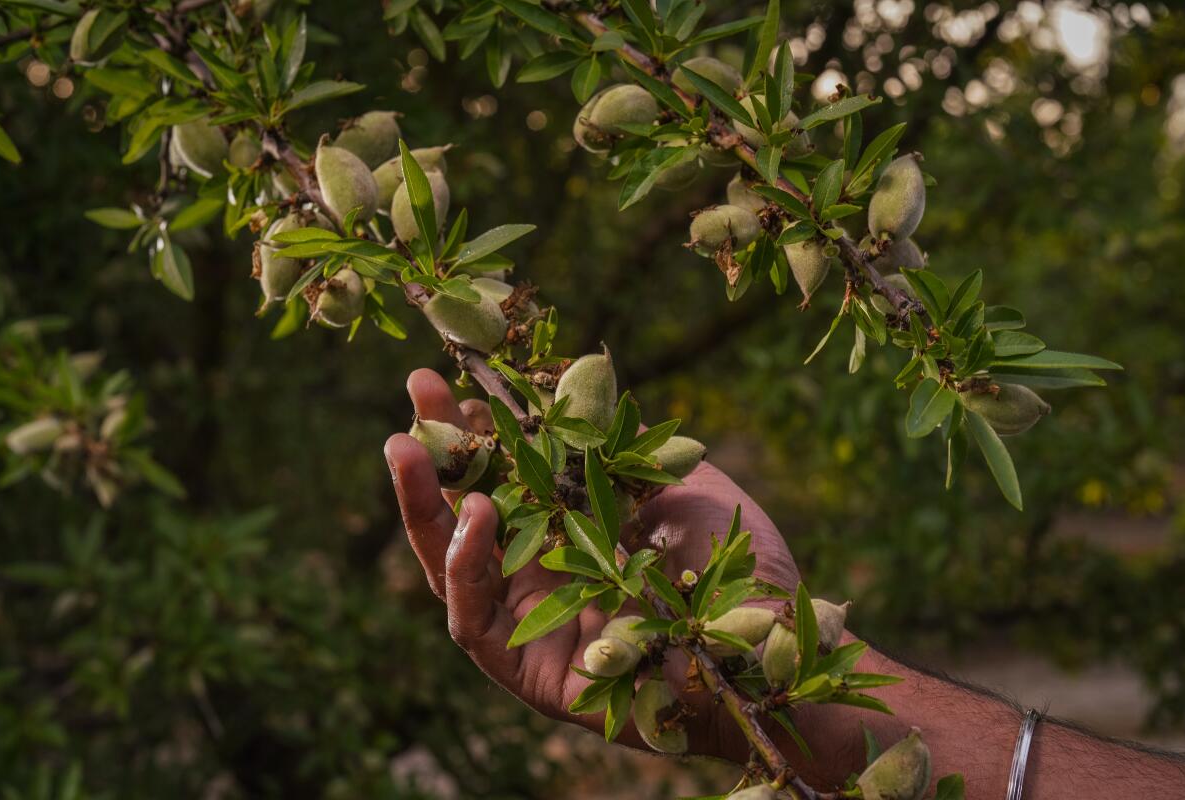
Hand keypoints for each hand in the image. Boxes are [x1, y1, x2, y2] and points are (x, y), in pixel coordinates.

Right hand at [383, 369, 801, 758]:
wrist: (771, 640)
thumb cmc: (732, 563)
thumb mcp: (672, 482)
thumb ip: (618, 443)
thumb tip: (570, 379)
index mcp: (565, 535)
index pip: (496, 479)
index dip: (469, 431)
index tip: (446, 378)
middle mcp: (538, 579)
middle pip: (461, 519)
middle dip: (431, 459)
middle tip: (413, 399)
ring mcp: (530, 627)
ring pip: (450, 571)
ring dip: (425, 509)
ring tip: (415, 450)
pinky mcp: (531, 674)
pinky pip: (476, 624)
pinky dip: (467, 570)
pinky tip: (476, 516)